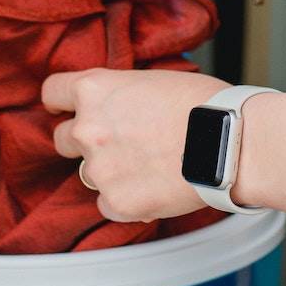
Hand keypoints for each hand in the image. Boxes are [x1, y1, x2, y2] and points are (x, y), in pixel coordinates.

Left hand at [42, 68, 229, 220]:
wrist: (233, 143)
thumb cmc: (206, 106)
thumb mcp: (155, 81)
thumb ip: (123, 94)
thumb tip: (118, 105)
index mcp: (96, 90)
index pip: (53, 92)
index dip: (60, 102)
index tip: (64, 109)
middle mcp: (88, 129)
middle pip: (64, 139)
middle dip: (85, 142)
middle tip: (121, 143)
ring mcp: (100, 169)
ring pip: (89, 174)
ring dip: (110, 172)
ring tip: (150, 167)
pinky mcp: (117, 203)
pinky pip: (108, 204)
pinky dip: (127, 200)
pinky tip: (156, 188)